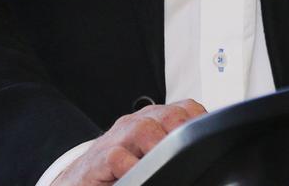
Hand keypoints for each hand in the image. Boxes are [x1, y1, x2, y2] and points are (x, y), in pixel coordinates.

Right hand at [53, 99, 206, 183]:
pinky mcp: (100, 160)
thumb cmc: (117, 167)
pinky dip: (131, 165)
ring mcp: (117, 139)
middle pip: (167, 115)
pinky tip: (138, 174)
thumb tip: (206, 156)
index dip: (199, 120)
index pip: (184, 108)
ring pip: (143, 129)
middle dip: (183, 129)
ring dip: (159, 145)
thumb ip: (171, 148)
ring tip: (167, 161)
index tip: (209, 137)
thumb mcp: (148, 153)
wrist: (79, 179)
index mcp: (152, 120)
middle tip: (192, 150)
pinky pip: (118, 157)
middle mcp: (136, 124)